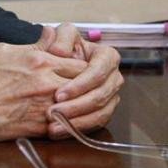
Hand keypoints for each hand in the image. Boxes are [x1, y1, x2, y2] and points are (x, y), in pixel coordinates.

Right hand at [0, 42, 88, 144]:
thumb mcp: (5, 50)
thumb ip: (34, 44)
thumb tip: (51, 33)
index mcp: (40, 61)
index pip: (80, 62)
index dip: (84, 68)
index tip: (80, 71)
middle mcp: (47, 81)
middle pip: (85, 82)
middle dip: (88, 85)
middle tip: (88, 88)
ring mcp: (46, 105)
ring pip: (82, 104)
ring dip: (85, 104)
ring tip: (83, 104)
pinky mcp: (43, 126)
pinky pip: (70, 123)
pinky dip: (74, 121)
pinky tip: (72, 119)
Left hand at [37, 23, 122, 138]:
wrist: (62, 62)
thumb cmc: (64, 46)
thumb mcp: (62, 36)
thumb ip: (61, 39)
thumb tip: (59, 51)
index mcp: (107, 56)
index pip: (97, 73)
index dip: (79, 85)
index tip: (58, 94)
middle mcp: (113, 77)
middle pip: (100, 95)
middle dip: (76, 106)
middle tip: (54, 112)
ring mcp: (111, 95)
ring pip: (100, 113)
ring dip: (77, 121)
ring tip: (54, 127)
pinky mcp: (105, 110)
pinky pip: (96, 123)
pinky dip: (78, 129)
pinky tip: (60, 131)